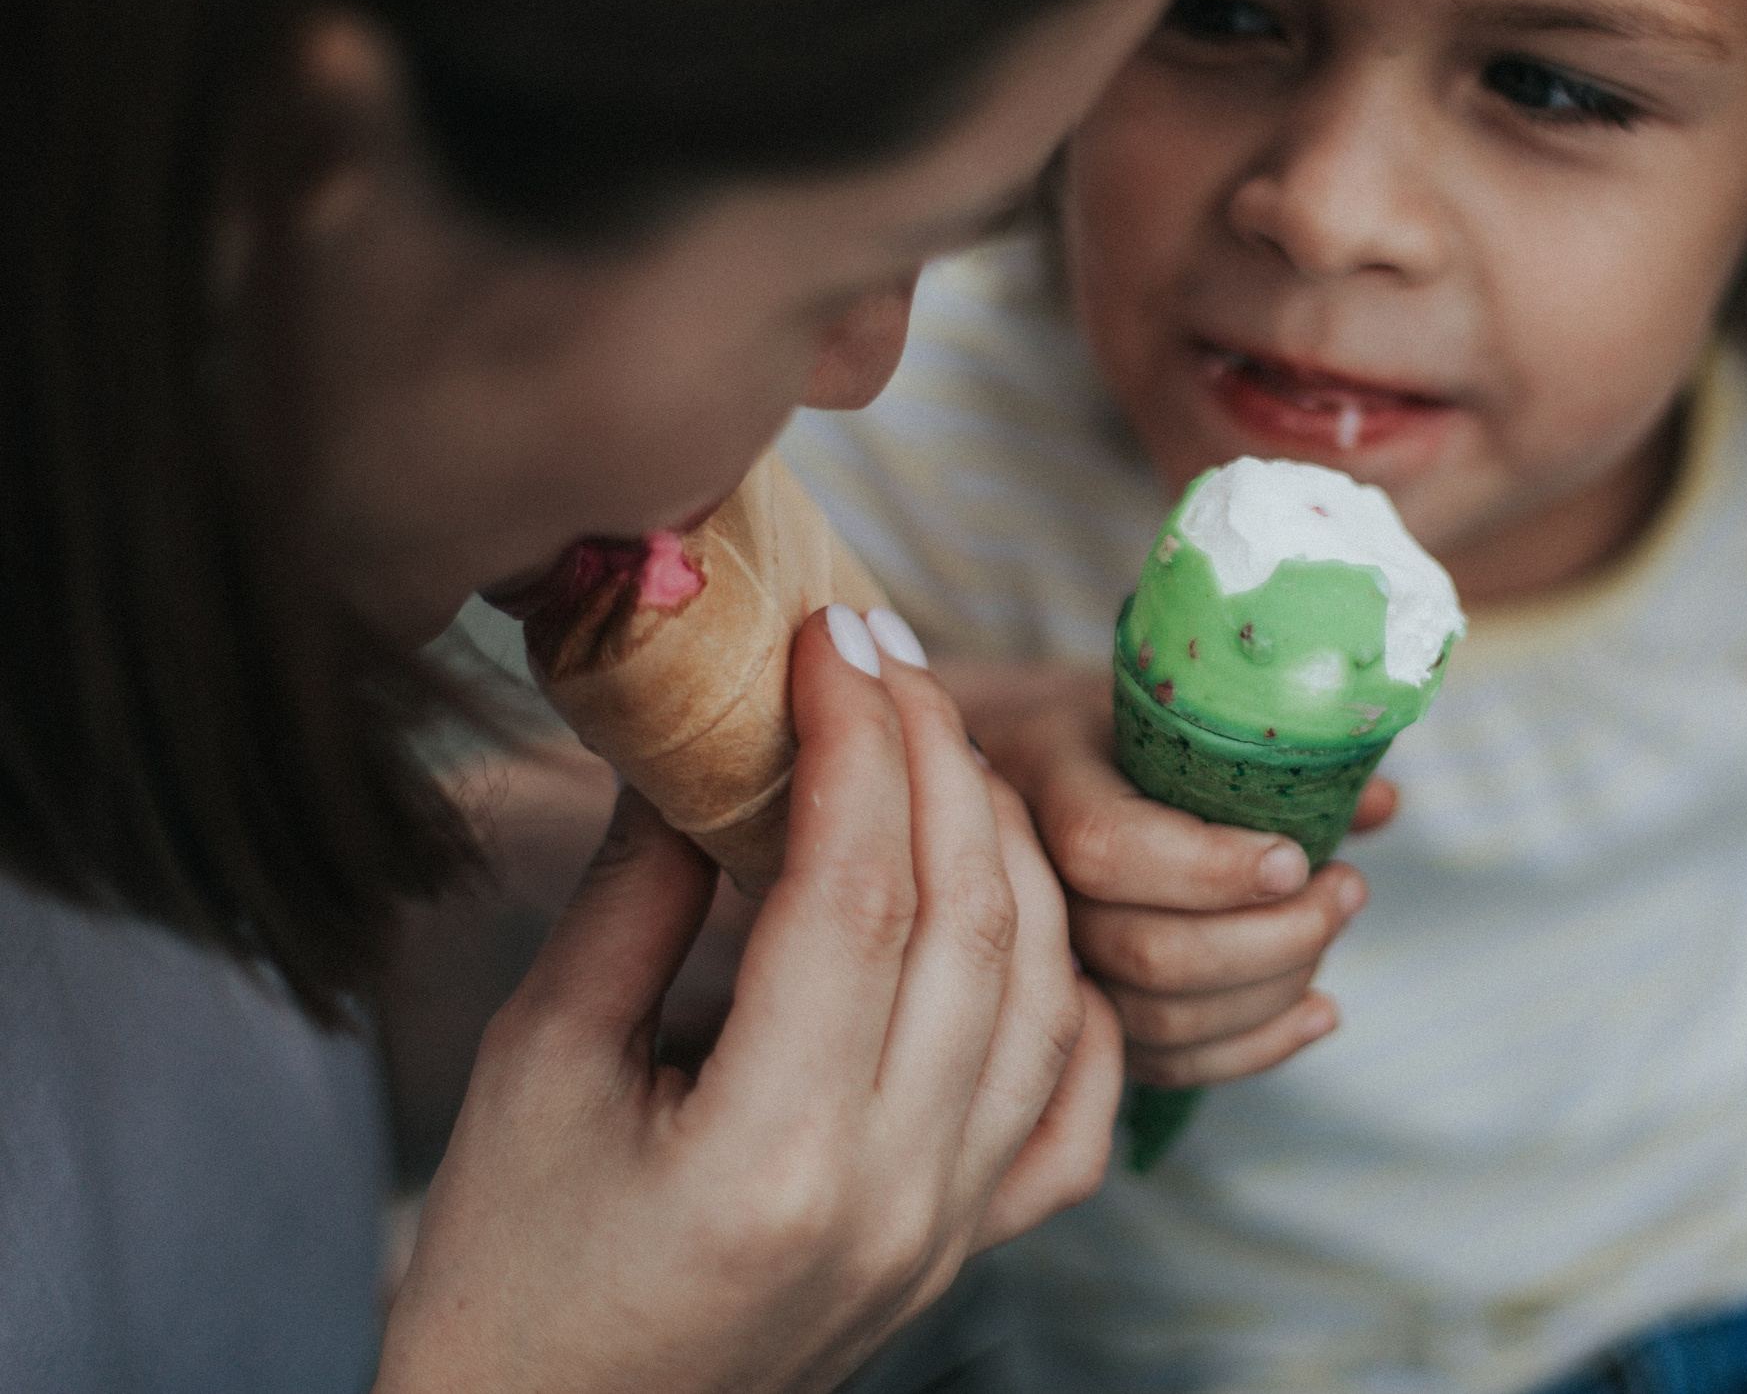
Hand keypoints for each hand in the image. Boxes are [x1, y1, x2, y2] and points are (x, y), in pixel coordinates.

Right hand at [377, 612, 1118, 1393]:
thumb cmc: (510, 1268)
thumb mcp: (534, 1066)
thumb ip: (631, 897)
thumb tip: (700, 742)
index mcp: (769, 1155)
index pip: (856, 895)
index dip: (854, 742)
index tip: (829, 637)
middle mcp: (893, 1194)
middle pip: (972, 922)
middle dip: (937, 761)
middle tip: (885, 659)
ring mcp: (951, 1227)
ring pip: (1047, 992)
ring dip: (1011, 850)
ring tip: (941, 754)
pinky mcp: (969, 1245)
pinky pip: (1078, 1107)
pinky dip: (1073, 995)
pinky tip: (1026, 917)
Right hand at [951, 664, 1391, 1090]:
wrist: (1033, 766)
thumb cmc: (1122, 726)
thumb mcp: (1180, 706)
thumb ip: (1272, 752)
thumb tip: (1378, 802)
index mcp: (1043, 778)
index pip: (1105, 848)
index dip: (1210, 868)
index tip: (1296, 860)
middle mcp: (1031, 883)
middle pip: (1146, 952)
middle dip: (1273, 936)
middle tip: (1346, 890)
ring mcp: (1051, 962)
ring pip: (1164, 1020)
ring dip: (1276, 989)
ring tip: (1335, 925)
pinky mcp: (1090, 1017)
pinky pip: (1170, 1065)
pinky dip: (1258, 1047)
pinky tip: (1320, 1009)